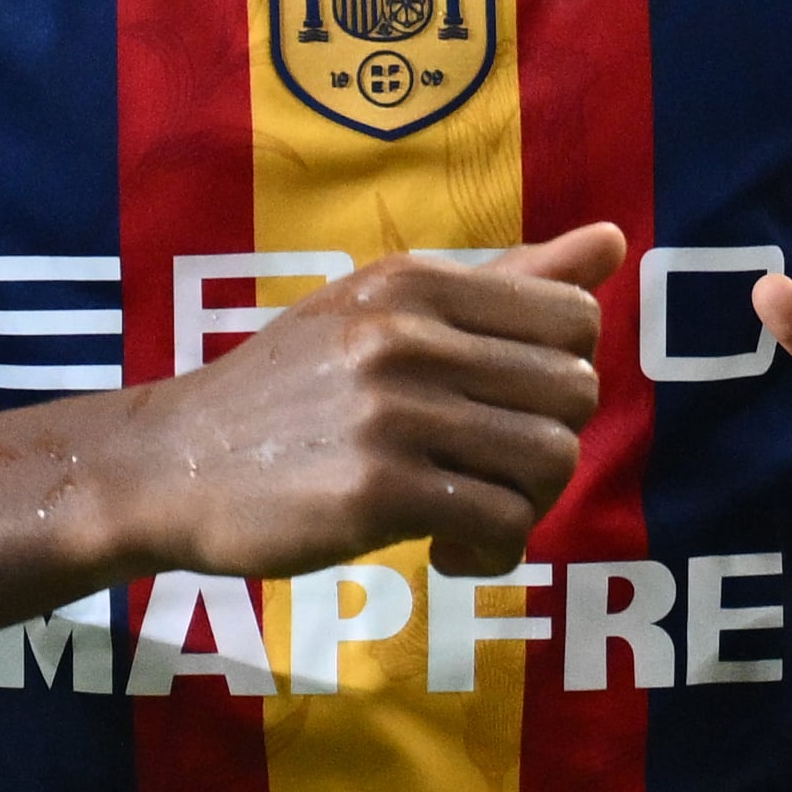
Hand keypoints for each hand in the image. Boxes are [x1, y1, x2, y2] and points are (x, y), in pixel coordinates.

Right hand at [104, 224, 623, 581]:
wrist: (174, 463)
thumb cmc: (292, 387)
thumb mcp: (384, 308)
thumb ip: (506, 281)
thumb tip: (617, 240)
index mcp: (414, 280)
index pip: (574, 315)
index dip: (560, 375)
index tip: (505, 406)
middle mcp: (405, 333)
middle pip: (575, 392)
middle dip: (549, 445)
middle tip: (489, 470)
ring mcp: (391, 411)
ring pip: (550, 460)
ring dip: (526, 505)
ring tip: (468, 513)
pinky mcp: (376, 491)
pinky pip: (503, 524)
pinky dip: (493, 551)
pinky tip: (443, 549)